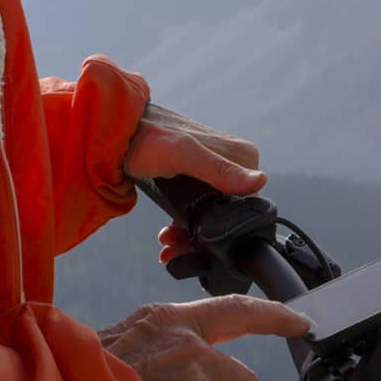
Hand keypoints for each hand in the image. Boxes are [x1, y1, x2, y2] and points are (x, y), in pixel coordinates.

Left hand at [122, 104, 264, 261]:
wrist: (119, 132)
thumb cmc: (149, 137)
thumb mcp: (184, 155)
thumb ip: (220, 170)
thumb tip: (260, 180)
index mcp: (242, 155)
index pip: (248, 203)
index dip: (225, 229)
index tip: (199, 245)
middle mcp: (234, 161)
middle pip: (228, 210)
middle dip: (202, 236)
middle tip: (175, 248)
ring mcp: (215, 168)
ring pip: (212, 211)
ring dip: (190, 234)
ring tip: (167, 244)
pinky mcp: (198, 175)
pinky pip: (199, 205)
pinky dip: (184, 224)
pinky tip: (168, 234)